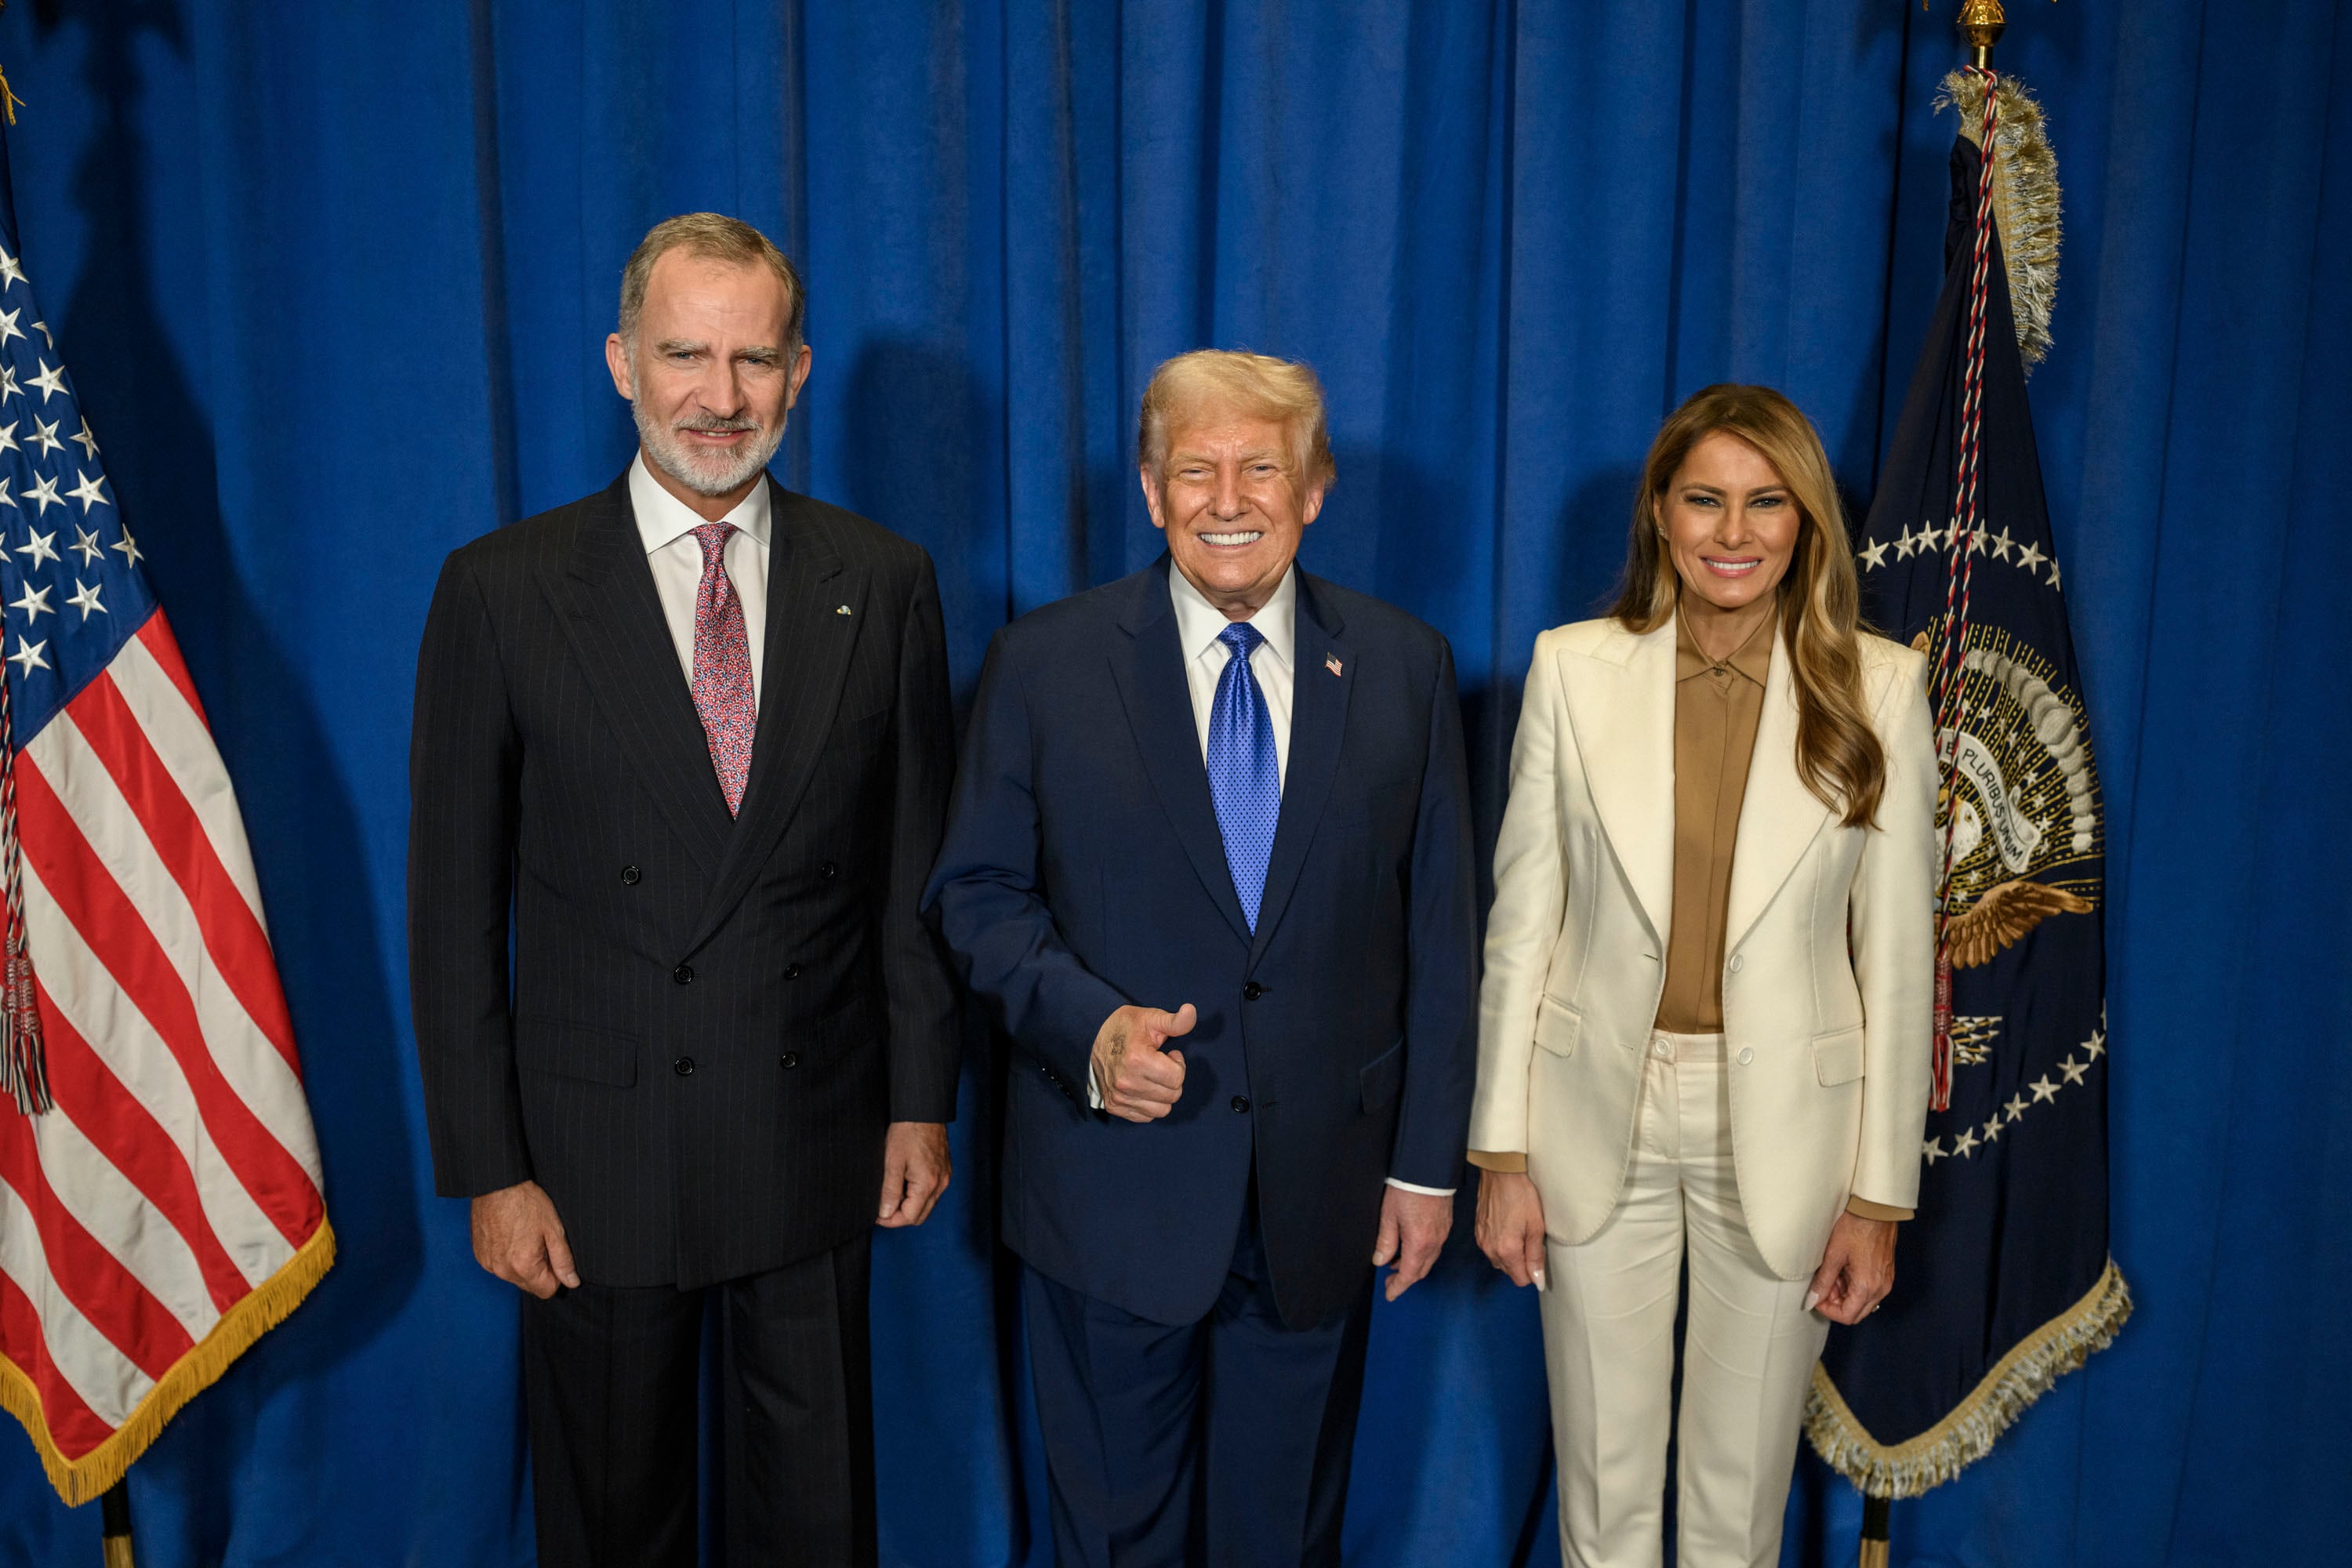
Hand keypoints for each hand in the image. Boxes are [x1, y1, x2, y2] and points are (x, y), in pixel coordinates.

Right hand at [470, 1179, 579, 1299]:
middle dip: (540, 1270)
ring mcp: (488, 1264)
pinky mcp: (480, 1256)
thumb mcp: (554, 1229)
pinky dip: (508, 1257)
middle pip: (530, 1286)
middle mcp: (502, 1271)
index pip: (547, 1291)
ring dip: (523, 1264)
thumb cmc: (527, 1202)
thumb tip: (572, 1282)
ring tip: (525, 1236)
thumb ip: (564, 1260)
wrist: (496, 1184)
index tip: (554, 1254)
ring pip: (514, 1277)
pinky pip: (500, 1267)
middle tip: (540, 1242)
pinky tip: (512, 1236)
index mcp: (523, 1267)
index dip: (556, 1274)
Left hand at [877, 1121, 951, 1227]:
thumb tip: (885, 1214)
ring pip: (927, 1206)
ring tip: (892, 1194)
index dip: (890, 1220)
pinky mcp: (944, 1171)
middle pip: (920, 1216)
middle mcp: (940, 1184)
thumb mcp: (892, 1162)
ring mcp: (944, 1178)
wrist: (924, 1110)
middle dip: (900, 1217)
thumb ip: (889, 1191)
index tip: (876, 1214)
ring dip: (909, 1206)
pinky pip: (932, 1193)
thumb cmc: (907, 1131)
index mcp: (927, 1184)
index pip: (909, 1217)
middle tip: (882, 1207)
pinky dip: (918, 1196)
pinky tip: (905, 1184)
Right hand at [1090, 1003, 1195, 1122]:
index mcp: (1137, 1059)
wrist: (1091, 1037)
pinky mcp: (1114, 1106)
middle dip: (1172, 1080)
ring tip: (1153, 1077)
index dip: (1178, 1064)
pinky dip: (1150, 1104)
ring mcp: (1119, 1097)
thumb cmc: (1126, 1028)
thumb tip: (1191, 1010)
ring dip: (1163, 1094)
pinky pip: (1146, 1116)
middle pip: (1172, 1095)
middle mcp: (1126, 1082)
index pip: (1177, 1078)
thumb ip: (1175, 1021)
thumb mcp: (1152, 1019)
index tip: (1168, 1055)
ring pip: (1162, 1110)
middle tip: (1161, 1065)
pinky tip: (1143, 1087)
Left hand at [1372, 1186, 1452, 1301]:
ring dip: (1412, 1266)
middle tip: (1389, 1282)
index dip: (1398, 1288)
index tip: (1389, 1295)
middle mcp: (1434, 1243)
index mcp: (1419, 1244)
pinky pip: (1434, 1248)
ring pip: (1428, 1260)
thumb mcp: (1389, 1215)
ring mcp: (1442, 1234)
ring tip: (1395, 1264)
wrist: (1429, 1168)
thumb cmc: (1407, 1189)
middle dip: (1405, 1280)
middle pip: (1420, 1270)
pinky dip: (1421, 1254)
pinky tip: (1409, 1247)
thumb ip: (1386, 1240)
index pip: (1408, 1275)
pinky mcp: (1446, 1224)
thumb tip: (1380, 1261)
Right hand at [1474, 1168, 1547, 1288]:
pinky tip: (1507, 1228)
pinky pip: (1491, 1249)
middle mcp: (1491, 1250)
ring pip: (1500, 1262)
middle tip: (1529, 1239)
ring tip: (1518, 1233)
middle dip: (1522, 1263)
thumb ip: (1536, 1256)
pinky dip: (1500, 1245)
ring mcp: (1482, 1241)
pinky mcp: (1477, 1232)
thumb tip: (1538, 1281)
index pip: (1521, 1279)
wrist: (1500, 1173)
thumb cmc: (1521, 1196)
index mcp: (1507, 1250)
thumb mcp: (1536, 1226)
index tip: (1538, 1254)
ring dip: (1510, 1255)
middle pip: (1509, 1272)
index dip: (1533, 1271)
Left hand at [1807, 1212, 1896, 1323]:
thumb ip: (1823, 1281)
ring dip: (1844, 1294)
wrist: (1876, 1210)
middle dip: (1836, 1303)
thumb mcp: (1833, 1255)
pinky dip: (1854, 1287)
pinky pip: (1869, 1291)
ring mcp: (1885, 1282)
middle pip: (1856, 1313)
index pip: (1847, 1316)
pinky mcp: (1886, 1274)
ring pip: (1862, 1302)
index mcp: (1867, 1287)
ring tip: (1832, 1274)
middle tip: (1823, 1286)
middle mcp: (1880, 1289)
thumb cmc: (1856, 1228)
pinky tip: (1843, 1270)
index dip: (1828, 1311)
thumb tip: (1813, 1299)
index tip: (1817, 1298)